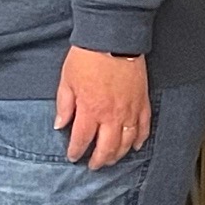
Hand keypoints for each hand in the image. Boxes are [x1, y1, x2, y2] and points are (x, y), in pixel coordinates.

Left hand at [54, 47, 149, 168]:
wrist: (112, 38)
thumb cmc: (87, 57)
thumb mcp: (66, 80)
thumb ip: (64, 106)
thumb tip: (60, 125)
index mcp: (90, 109)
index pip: (82, 138)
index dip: (76, 150)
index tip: (73, 156)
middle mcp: (111, 114)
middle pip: (107, 147)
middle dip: (99, 160)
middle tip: (93, 165)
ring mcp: (130, 110)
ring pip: (126, 142)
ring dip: (118, 154)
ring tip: (111, 160)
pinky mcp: (142, 102)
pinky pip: (144, 127)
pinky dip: (140, 139)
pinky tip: (135, 146)